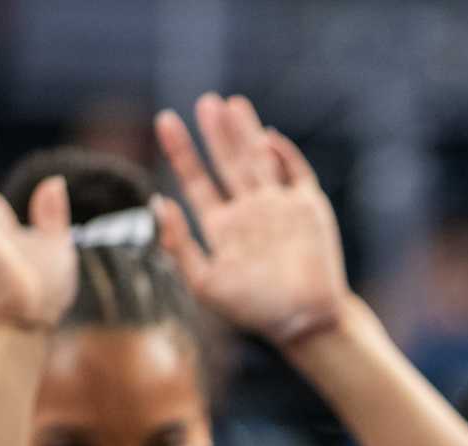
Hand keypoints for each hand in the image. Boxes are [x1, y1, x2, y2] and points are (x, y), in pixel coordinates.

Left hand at [152, 94, 351, 345]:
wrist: (304, 322)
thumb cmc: (254, 309)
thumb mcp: (203, 283)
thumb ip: (178, 244)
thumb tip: (158, 202)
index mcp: (223, 227)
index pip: (197, 180)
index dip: (181, 150)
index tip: (166, 120)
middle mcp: (250, 212)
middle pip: (229, 162)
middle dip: (217, 132)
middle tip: (205, 102)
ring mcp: (280, 207)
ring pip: (260, 159)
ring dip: (247, 131)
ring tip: (233, 103)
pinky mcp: (309, 209)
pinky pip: (297, 174)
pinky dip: (284, 155)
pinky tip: (268, 138)